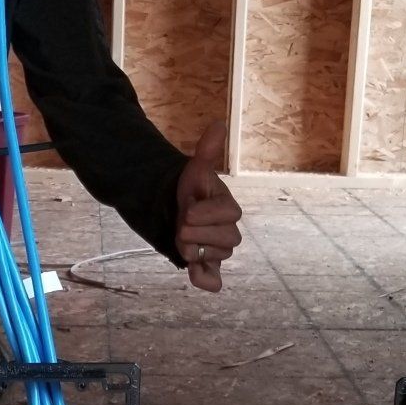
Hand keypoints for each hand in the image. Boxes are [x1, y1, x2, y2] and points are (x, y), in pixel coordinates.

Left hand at [176, 121, 242, 291]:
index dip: (205, 214)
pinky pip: (213, 281)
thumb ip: (207, 151)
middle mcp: (229, 233)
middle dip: (197, 233)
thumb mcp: (195, 169)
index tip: (188, 207)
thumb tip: (219, 123)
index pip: (228, 216)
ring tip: (179, 237)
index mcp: (230, 210)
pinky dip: (205, 281)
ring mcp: (218, 252)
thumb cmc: (191, 190)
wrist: (175, 209)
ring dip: (193, 250)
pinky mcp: (207, 267)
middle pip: (224, 242)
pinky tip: (194, 276)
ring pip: (213, 259)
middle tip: (180, 223)